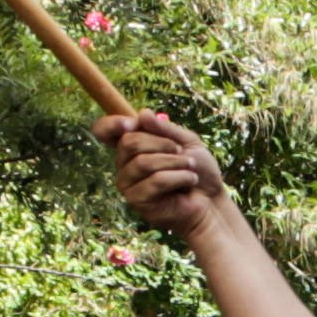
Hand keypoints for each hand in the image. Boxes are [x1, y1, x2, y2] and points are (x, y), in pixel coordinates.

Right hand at [100, 110, 229, 241]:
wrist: (211, 201)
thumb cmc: (198, 171)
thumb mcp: (186, 141)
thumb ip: (164, 128)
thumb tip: (142, 114)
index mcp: (132, 147)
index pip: (104, 131)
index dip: (111, 124)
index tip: (132, 124)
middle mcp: (124, 165)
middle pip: (129, 142)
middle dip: (162, 144)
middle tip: (181, 152)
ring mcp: (127, 184)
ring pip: (143, 163)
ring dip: (175, 162)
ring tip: (190, 168)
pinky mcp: (137, 201)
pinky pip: (156, 181)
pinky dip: (179, 177)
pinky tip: (190, 182)